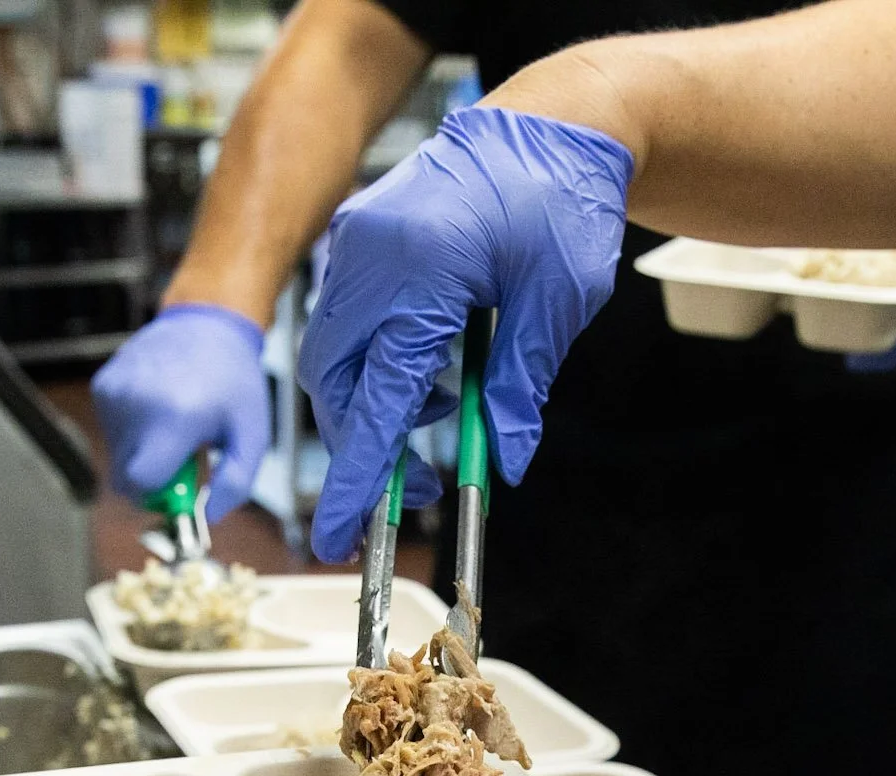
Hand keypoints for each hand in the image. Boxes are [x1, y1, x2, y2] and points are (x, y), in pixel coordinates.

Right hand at [91, 304, 271, 517]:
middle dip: (153, 478)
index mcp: (174, 419)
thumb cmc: (233, 382)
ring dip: (143, 452)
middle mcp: (136, 406)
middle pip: (125, 476)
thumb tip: (209, 517)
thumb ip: (235, 483)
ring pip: (117, 455)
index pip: (140, 485)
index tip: (181, 489)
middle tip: (184, 455)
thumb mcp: (252, 435)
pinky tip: (157, 408)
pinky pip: (111, 431)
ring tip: (173, 424)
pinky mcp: (103, 386)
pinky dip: (132, 431)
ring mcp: (115, 394)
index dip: (158, 497)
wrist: (207, 323)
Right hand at [297, 106, 634, 561]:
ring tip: (443, 410)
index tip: (340, 534)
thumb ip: (520, 387)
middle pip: (337, 385)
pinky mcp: (358, 241)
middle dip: (366, 444)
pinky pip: (345, 324)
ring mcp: (355, 245)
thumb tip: (501, 462)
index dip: (359, 475)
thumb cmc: (561, 199)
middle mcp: (369, 257)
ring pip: (334, 359)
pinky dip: (376, 363)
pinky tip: (430, 367)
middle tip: (418, 485)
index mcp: (420, 271)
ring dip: (375, 403)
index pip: (379, 397)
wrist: (548, 121)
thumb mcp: (558, 300)